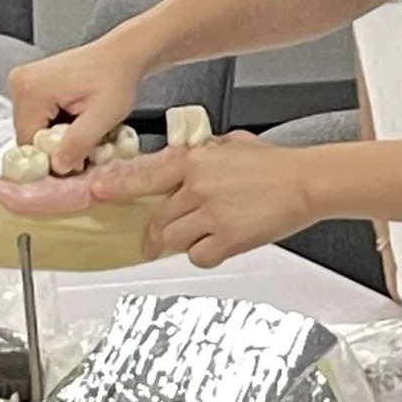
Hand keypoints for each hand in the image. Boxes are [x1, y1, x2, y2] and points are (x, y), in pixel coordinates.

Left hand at [4, 131, 314, 265]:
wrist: (306, 181)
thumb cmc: (273, 165)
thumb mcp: (229, 145)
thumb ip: (199, 156)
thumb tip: (179, 162)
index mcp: (194, 160)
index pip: (142, 173)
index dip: (114, 186)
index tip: (95, 192)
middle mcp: (197, 186)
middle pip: (157, 217)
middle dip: (154, 231)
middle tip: (152, 239)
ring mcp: (212, 214)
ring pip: (174, 238)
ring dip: (178, 243)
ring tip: (194, 239)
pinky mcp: (229, 238)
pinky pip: (200, 255)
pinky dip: (206, 254)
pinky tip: (221, 244)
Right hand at [9, 34, 151, 169]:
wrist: (120, 56)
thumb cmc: (115, 80)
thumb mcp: (103, 116)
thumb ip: (78, 143)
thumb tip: (57, 167)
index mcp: (31, 90)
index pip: (28, 143)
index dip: (52, 158)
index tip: (78, 161)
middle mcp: (19, 84)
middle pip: (28, 136)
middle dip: (55, 148)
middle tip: (85, 146)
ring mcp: (22, 83)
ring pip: (33, 130)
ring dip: (56, 138)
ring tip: (82, 129)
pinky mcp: (30, 85)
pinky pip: (37, 119)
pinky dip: (55, 126)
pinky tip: (75, 121)